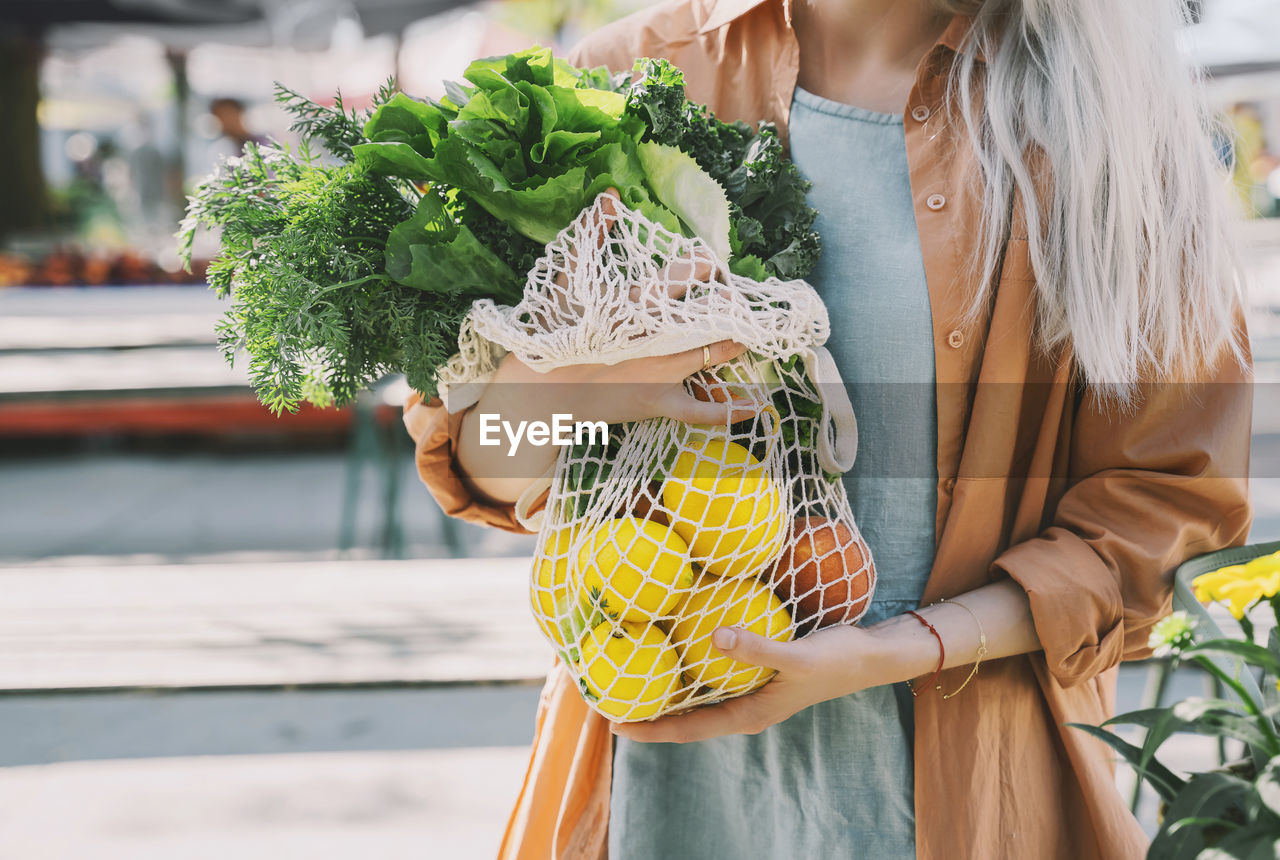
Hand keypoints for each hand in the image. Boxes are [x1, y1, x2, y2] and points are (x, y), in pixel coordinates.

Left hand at [612, 624, 900, 743]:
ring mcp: (748, 691)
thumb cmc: (836, 659)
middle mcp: (742, 707)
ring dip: (664, 685)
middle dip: (646, 708)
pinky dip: (688, 661)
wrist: (871, 654)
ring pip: (695, 694)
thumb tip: (714, 635)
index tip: (611, 721)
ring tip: (628, 669)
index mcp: (747, 715)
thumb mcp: (795, 655)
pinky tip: (672, 638)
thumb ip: (756, 647)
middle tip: (604, 692)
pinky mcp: (755, 670)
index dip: (648, 728)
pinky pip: (712, 670)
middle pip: (683, 715)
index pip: (686, 729)